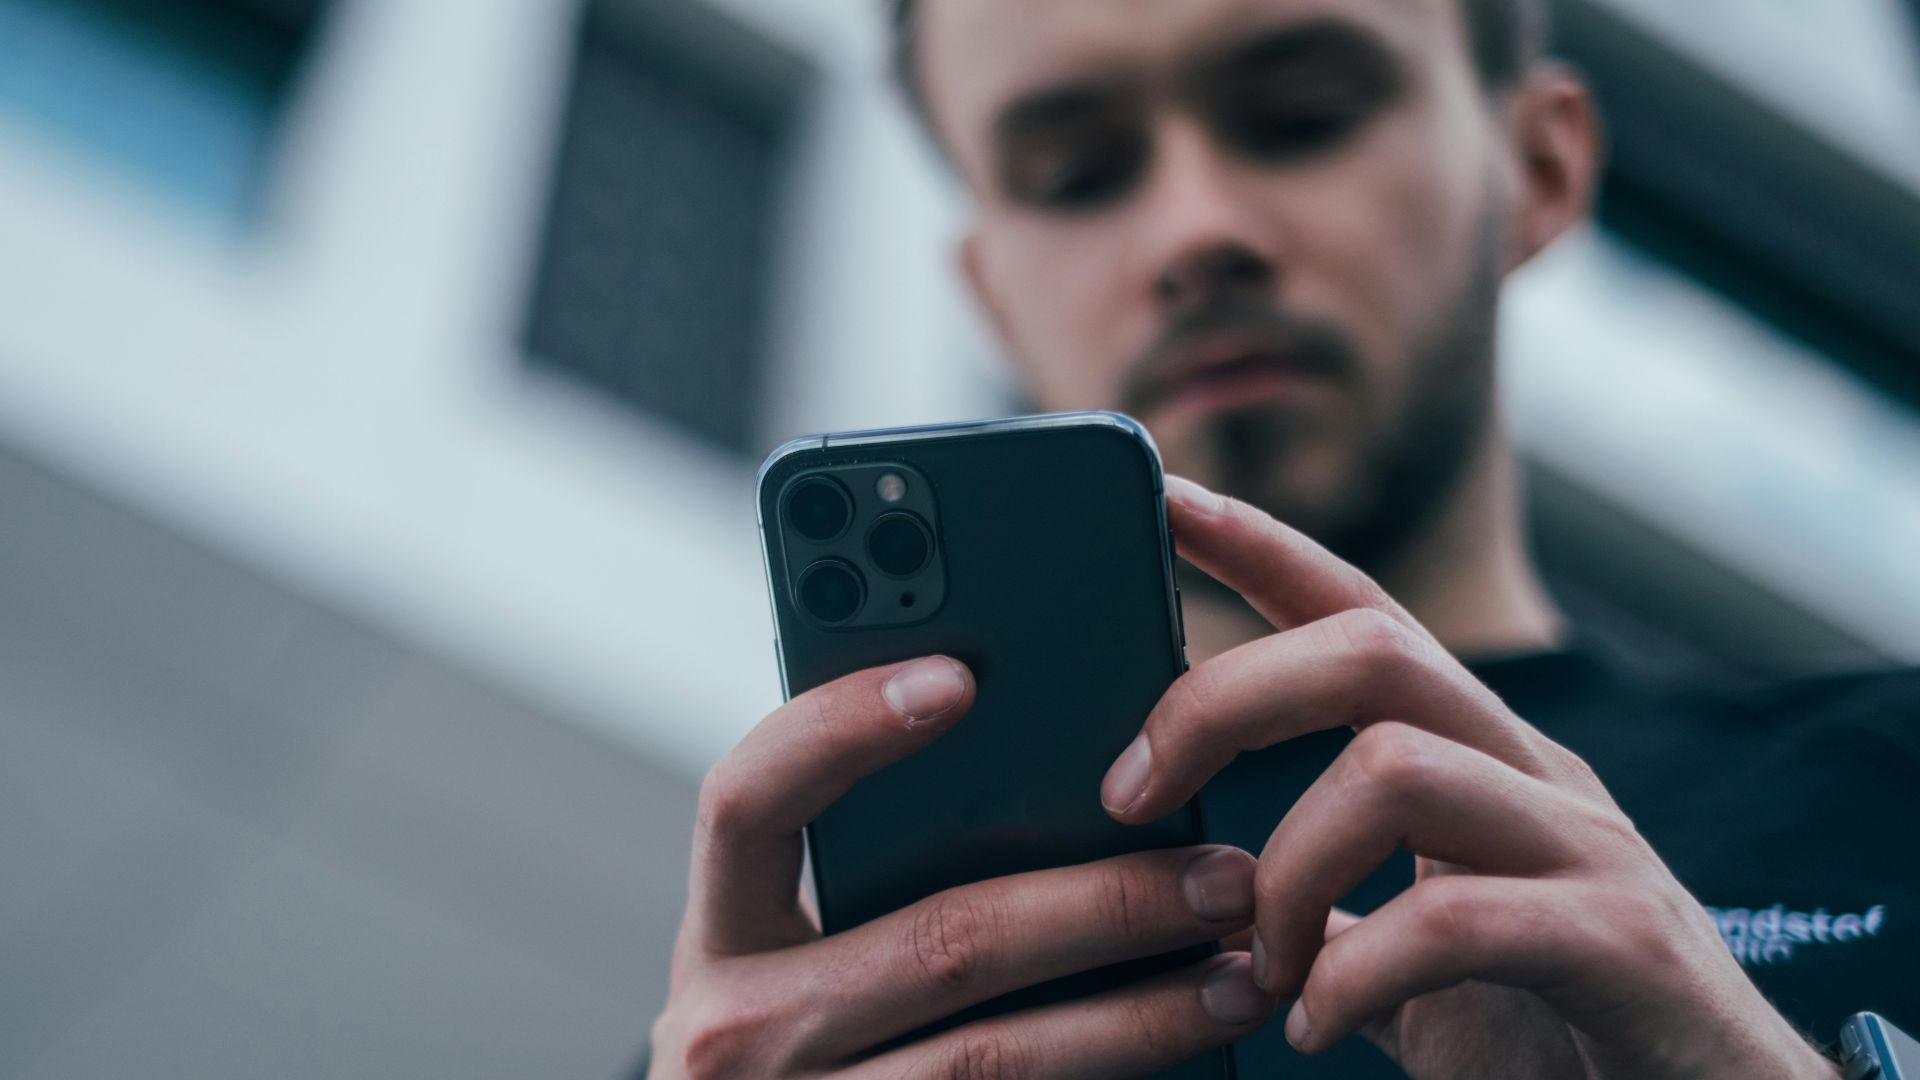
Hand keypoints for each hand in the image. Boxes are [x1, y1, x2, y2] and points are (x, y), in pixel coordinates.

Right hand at [649, 655, 1276, 1078]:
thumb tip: (1036, 753)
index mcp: (718, 936)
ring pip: (998, 1056)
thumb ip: (863, 871)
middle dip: (1104, 900)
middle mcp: (736, 1032)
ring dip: (1144, 1014)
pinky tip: (1191, 1057)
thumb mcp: (791, 960)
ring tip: (1243, 971)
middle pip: (940, 939)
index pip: (747, 800)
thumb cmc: (800, 1047)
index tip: (960, 678)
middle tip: (1223, 872)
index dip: (842, 727)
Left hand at [1098, 475, 1835, 1079]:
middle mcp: (1536, 775)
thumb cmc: (1556, 1034)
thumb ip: (1334, 904)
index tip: (1163, 498)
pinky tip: (1315, 1024)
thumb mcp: (1417, 952)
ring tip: (1257, 966)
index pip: (1362, 612)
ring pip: (1395, 767)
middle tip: (1128, 793)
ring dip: (1283, 872)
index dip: (1261, 547)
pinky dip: (1353, 974)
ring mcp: (1587, 850)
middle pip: (1369, 651)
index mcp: (1480, 759)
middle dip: (1223, 700)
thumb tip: (1205, 890)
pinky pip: (1453, 920)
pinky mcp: (1621, 944)